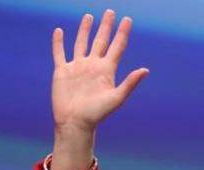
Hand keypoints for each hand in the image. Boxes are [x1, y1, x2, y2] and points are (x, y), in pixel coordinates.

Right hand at [49, 10, 147, 169]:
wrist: (75, 123)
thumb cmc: (97, 114)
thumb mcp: (116, 98)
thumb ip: (130, 83)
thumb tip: (145, 70)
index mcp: (107, 70)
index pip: (117, 47)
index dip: (122, 33)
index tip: (127, 19)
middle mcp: (93, 66)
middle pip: (101, 41)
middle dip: (106, 27)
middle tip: (110, 12)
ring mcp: (77, 67)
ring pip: (81, 43)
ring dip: (85, 30)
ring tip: (89, 16)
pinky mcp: (62, 71)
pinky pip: (60, 53)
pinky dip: (58, 42)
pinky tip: (59, 31)